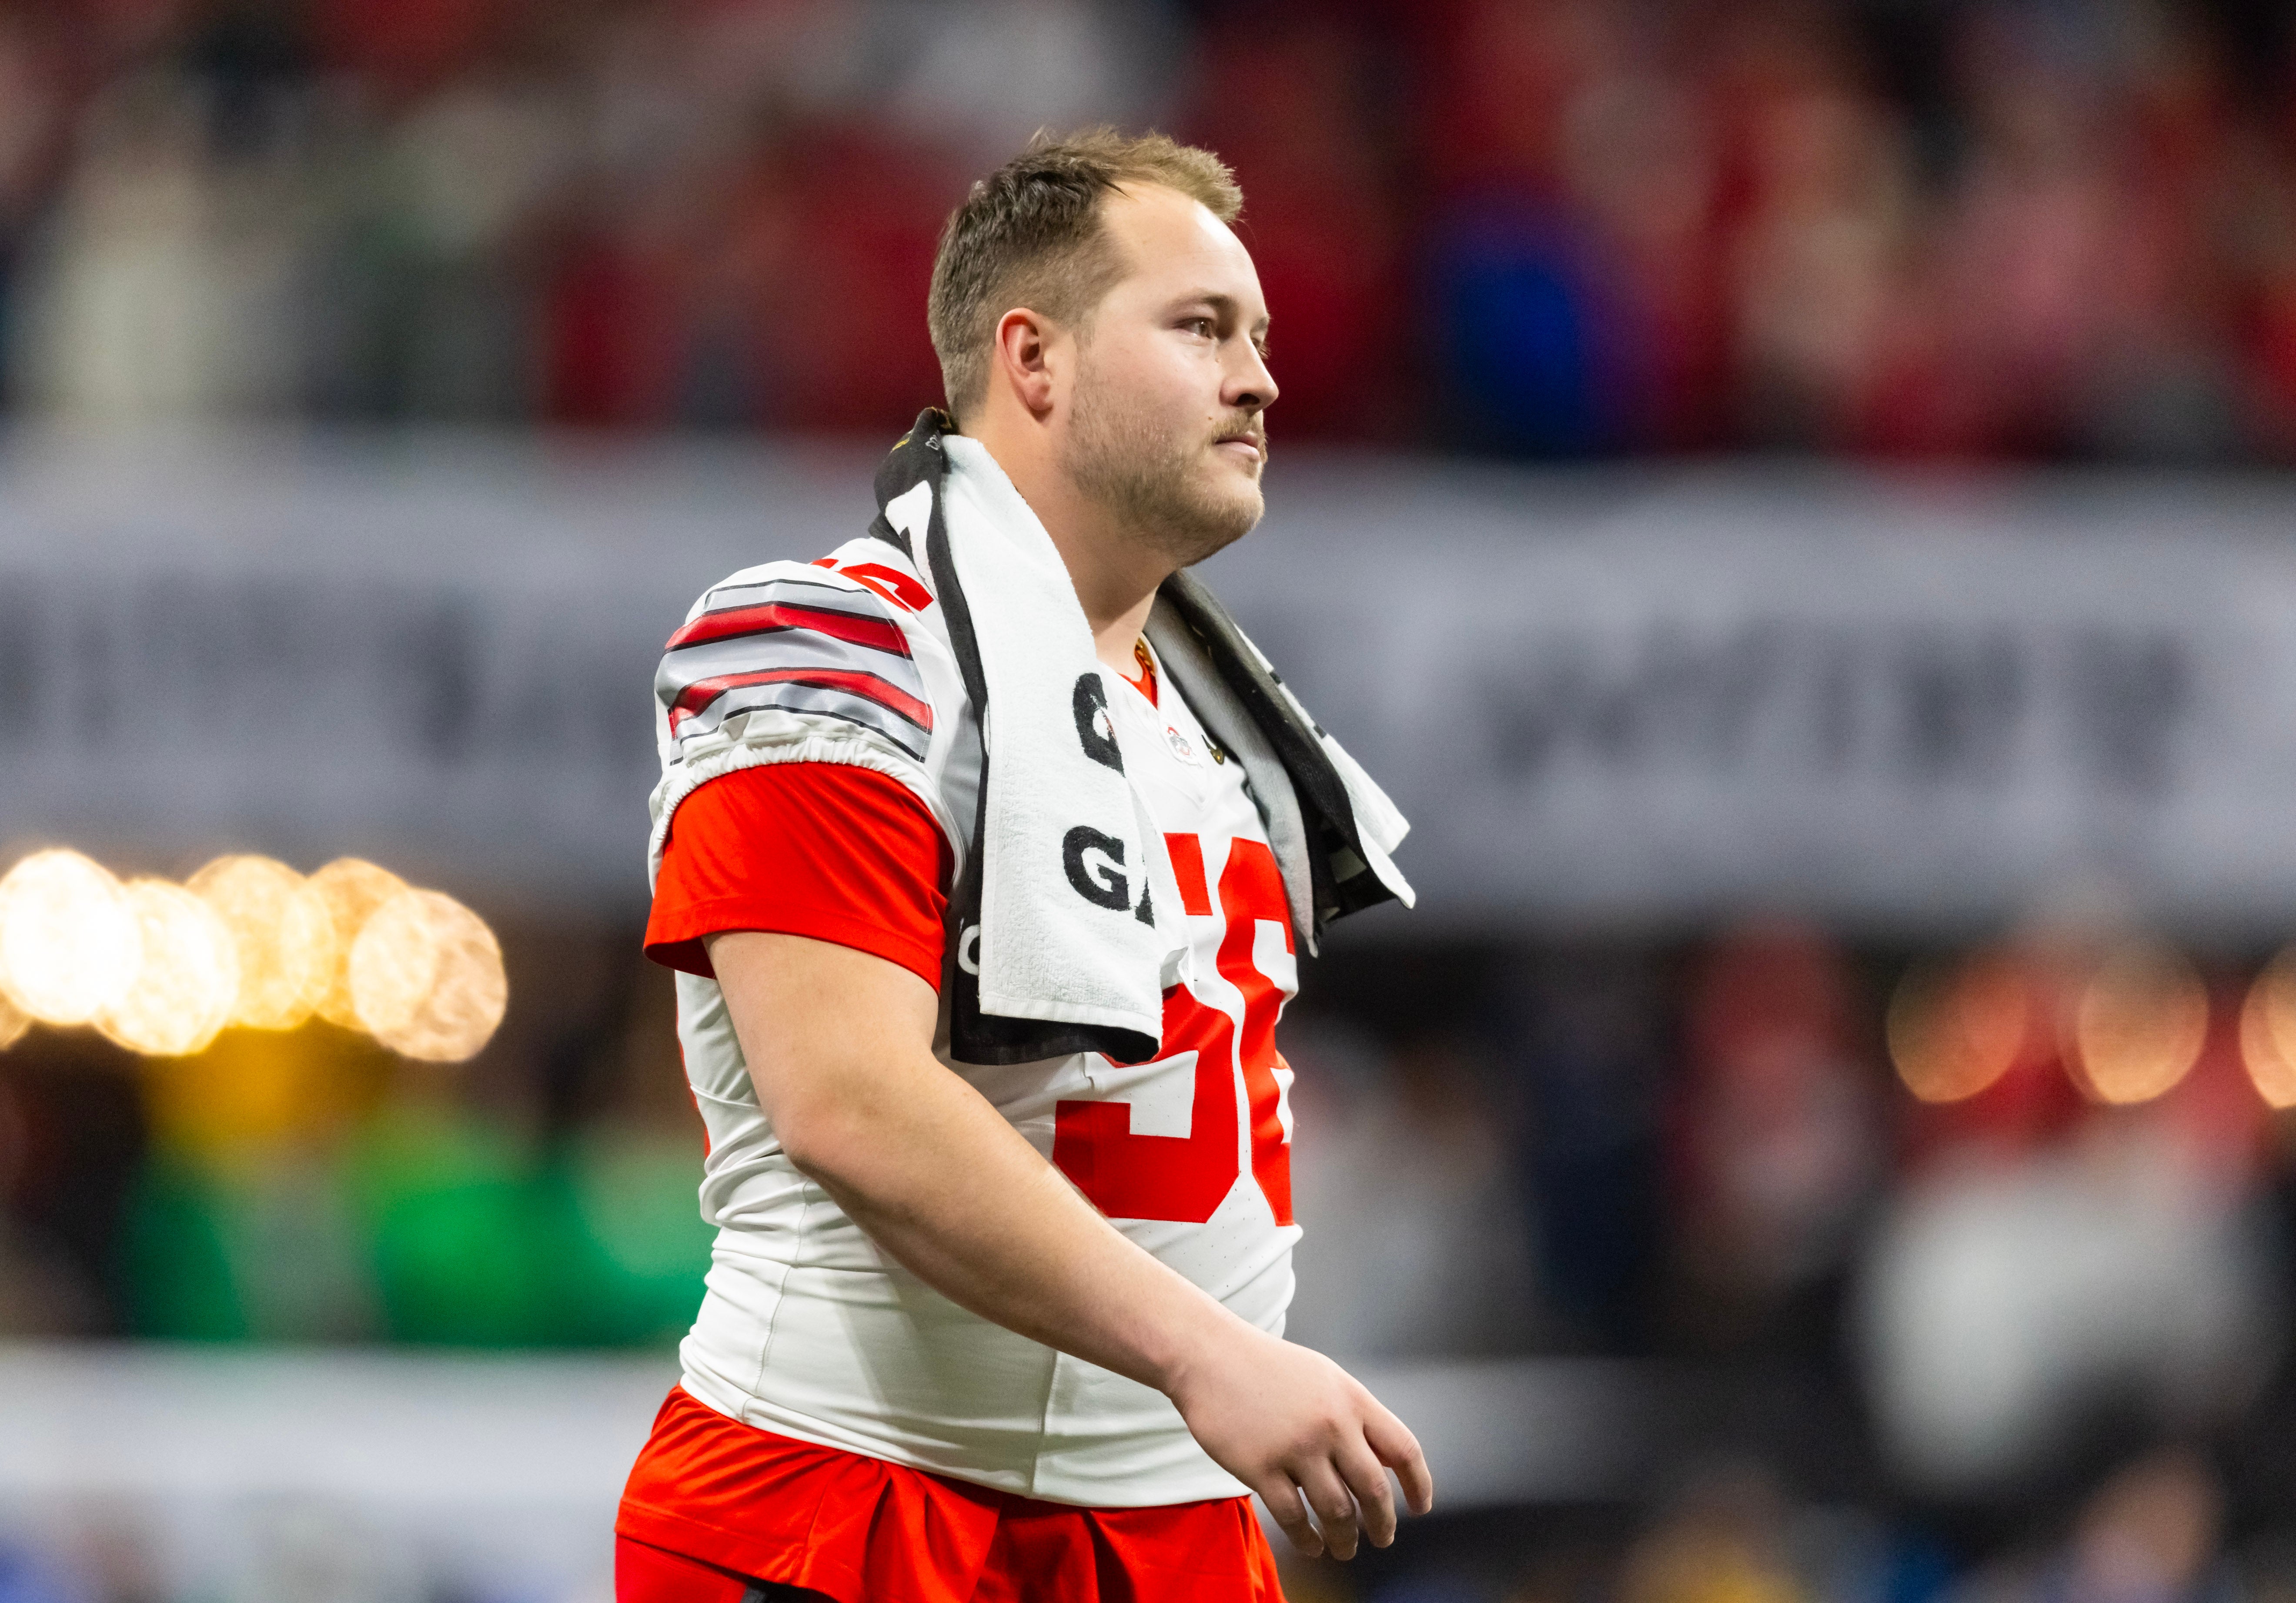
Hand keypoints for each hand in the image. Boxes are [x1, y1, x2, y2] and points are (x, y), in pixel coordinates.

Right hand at [1166, 1324, 1433, 1559]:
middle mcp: (1331, 1423)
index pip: (1403, 1449)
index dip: (1419, 1484)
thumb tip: (1390, 1463)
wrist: (1208, 1354)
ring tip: (1344, 1548)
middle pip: (1374, 1490)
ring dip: (1345, 1538)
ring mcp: (1295, 1446)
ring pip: (1337, 1511)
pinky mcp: (1260, 1467)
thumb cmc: (1267, 1368)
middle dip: (1383, 1523)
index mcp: (1352, 1399)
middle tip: (1383, 1538)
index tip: (1421, 1508)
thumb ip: (1357, 1416)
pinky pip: (1294, 1518)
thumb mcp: (1324, 1378)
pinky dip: (1308, 1539)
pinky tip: (1312, 1545)